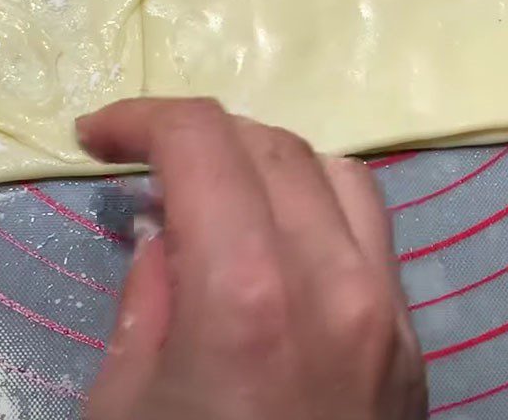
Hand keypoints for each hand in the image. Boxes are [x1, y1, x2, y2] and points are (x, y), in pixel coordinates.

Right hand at [77, 99, 426, 419]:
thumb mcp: (123, 409)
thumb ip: (148, 295)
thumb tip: (166, 226)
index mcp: (249, 297)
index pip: (202, 141)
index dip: (139, 116)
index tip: (95, 135)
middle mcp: (337, 285)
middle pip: (268, 143)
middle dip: (193, 135)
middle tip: (141, 165)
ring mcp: (389, 313)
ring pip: (332, 170)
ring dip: (261, 158)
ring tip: (211, 189)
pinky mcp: (411, 343)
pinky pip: (369, 229)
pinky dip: (314, 201)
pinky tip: (274, 235)